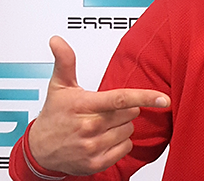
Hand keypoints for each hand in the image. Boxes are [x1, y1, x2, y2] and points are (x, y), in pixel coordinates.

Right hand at [27, 36, 169, 174]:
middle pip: (130, 114)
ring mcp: (92, 147)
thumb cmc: (54, 115)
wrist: (39, 150)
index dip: (145, 97)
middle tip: (106, 110)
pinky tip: (104, 140)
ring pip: (129, 131)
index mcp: (84, 105)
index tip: (164, 98)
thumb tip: (57, 40)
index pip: (121, 99)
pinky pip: (125, 148)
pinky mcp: (96, 163)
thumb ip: (65, 61)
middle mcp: (89, 127)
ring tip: (102, 126)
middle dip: (125, 110)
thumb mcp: (59, 86)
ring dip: (121, 127)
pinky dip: (120, 144)